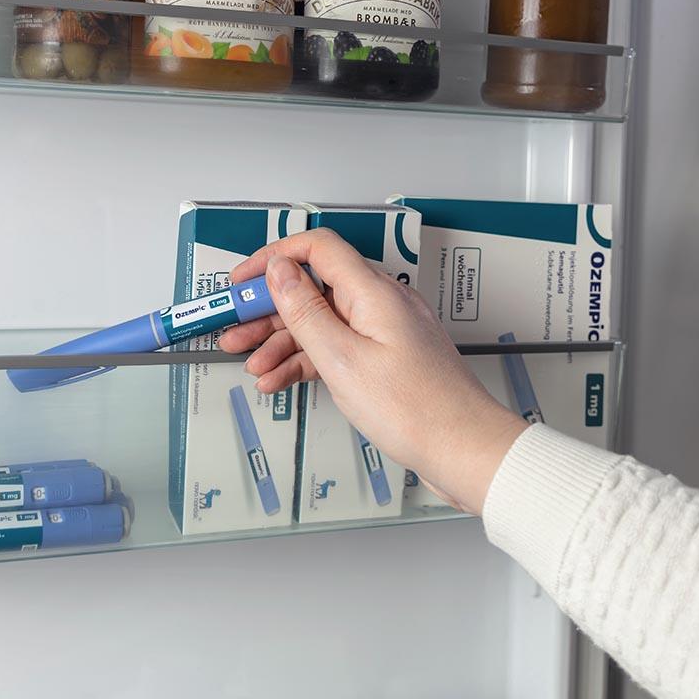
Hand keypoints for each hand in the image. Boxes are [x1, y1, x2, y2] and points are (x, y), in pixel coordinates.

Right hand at [218, 229, 526, 514]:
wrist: (464, 450)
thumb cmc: (417, 410)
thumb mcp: (343, 360)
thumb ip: (306, 312)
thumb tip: (280, 270)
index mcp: (373, 292)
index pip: (316, 249)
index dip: (273, 258)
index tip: (241, 281)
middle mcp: (381, 303)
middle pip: (314, 288)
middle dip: (269, 310)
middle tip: (235, 330)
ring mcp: (385, 330)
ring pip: (322, 321)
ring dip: (282, 341)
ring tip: (251, 365)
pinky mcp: (387, 356)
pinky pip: (339, 346)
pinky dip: (308, 360)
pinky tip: (281, 379)